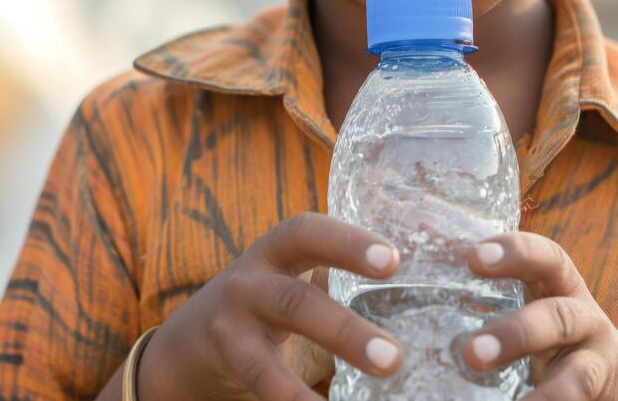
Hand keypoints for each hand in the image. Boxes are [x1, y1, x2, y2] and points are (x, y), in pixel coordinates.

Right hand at [138, 212, 402, 400]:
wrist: (187, 344)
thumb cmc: (266, 305)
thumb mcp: (294, 280)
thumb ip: (342, 283)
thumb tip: (430, 305)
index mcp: (278, 250)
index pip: (309, 232)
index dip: (348, 243)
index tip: (394, 261)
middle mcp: (250, 280)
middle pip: (296, 300)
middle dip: (345, 331)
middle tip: (395, 358)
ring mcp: (232, 322)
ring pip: (274, 357)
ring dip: (322, 373)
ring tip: (372, 382)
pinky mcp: (226, 358)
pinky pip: (262, 381)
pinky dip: (295, 399)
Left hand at [461, 233, 617, 400]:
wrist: (609, 377)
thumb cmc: (542, 335)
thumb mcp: (522, 304)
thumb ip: (480, 298)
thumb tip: (393, 301)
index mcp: (556, 285)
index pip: (544, 256)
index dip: (514, 252)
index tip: (473, 258)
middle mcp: (582, 316)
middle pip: (556, 317)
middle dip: (517, 334)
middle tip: (472, 353)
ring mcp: (593, 360)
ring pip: (577, 375)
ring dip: (544, 394)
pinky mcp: (594, 392)